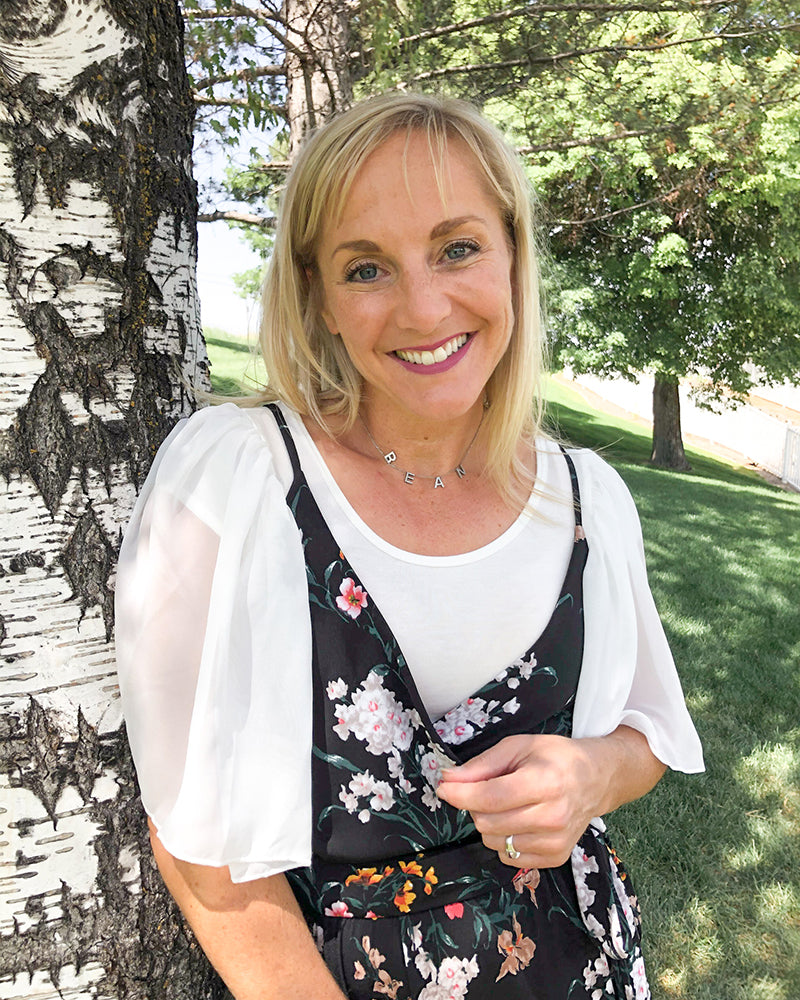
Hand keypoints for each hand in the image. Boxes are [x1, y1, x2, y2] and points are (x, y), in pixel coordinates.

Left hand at [435, 733, 602, 868]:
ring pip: (494, 842)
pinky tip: (518, 820)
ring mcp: (555, 841)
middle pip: (488, 822)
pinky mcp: (555, 858)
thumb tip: (448, 779)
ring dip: (489, 823)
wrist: (595, 779)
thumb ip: (481, 765)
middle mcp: (553, 816)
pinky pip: (509, 857)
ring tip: (508, 804)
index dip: (460, 794)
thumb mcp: (517, 746)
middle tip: (486, 789)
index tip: (443, 787)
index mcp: (545, 782)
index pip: (490, 798)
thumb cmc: (554, 757)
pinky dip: (504, 839)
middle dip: (475, 805)